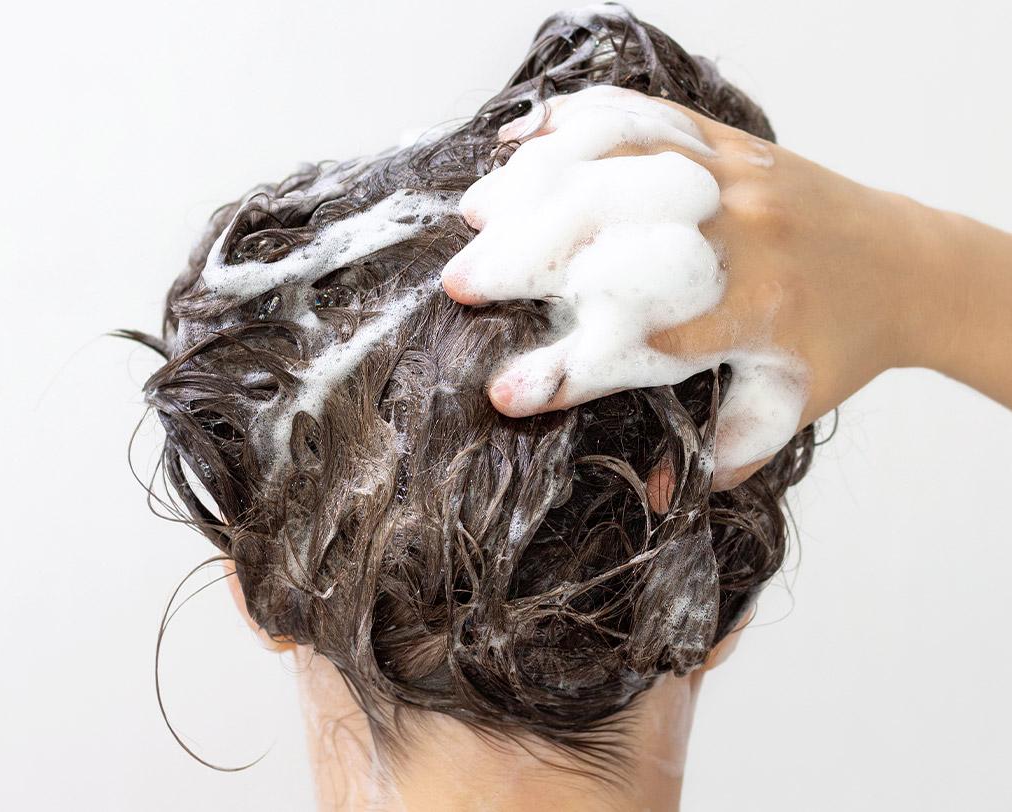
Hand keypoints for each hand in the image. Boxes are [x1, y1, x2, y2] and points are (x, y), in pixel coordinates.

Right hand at [441, 85, 944, 489]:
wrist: (915, 266)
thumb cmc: (844, 344)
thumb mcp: (791, 409)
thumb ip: (722, 452)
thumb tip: (644, 495)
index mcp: (757, 314)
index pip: (645, 345)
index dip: (571, 373)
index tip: (506, 395)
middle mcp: (742, 239)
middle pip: (614, 241)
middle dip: (528, 260)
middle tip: (460, 283)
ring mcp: (735, 179)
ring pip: (618, 167)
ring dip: (537, 185)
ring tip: (475, 210)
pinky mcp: (732, 141)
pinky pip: (645, 116)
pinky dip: (579, 120)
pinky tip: (528, 133)